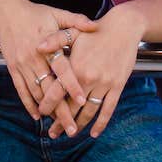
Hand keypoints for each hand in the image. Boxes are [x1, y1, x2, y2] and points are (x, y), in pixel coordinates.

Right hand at [0, 0, 97, 130]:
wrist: (7, 11)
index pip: (62, 69)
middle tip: (72, 128)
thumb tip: (94, 26)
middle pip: (50, 88)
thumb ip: (76, 21)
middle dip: (61, 110)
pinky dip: (28, 104)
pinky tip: (37, 115)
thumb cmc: (35, 13)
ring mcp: (22, 64)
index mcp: (48, 44)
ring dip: (47, 110)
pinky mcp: (13, 68)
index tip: (82, 101)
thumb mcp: (56, 13)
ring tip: (57, 126)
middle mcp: (35, 57)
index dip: (72, 85)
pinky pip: (21, 90)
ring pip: (36, 92)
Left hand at [36, 3, 145, 138]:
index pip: (57, 91)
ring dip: (79, 125)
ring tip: (70, 134)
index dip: (48, 105)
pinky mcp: (117, 86)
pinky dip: (101, 123)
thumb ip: (55, 40)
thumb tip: (37, 47)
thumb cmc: (95, 31)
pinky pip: (108, 109)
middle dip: (61, 122)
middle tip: (53, 134)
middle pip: (71, 106)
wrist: (123, 27)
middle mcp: (89, 77)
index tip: (42, 114)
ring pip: (89, 111)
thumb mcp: (73, 32)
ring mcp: (104, 83)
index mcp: (75, 66)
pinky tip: (94, 133)